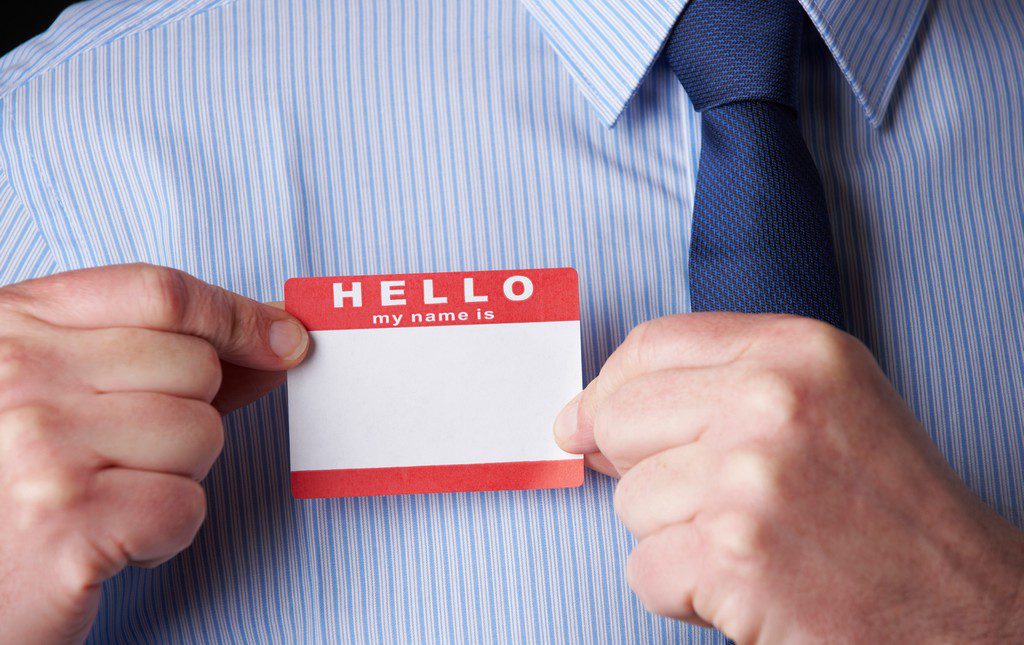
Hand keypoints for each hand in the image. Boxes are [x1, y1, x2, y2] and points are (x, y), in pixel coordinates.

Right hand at [0, 264, 308, 642]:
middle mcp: (22, 376)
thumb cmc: (13, 481)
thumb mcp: (60, 388)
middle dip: (189, 415)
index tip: (283, 340)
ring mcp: (42, 448)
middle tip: (121, 456)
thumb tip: (276, 337)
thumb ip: (160, 355)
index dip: (235, 315)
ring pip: (202, 434)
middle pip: (196, 367)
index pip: (161, 293)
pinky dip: (165, 533)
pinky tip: (108, 539)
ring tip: (108, 497)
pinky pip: (186, 505)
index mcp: (16, 326)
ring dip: (177, 476)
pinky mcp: (67, 524)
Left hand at [555, 314, 1023, 642]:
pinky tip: (744, 585)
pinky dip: (681, 591)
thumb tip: (585, 415)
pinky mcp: (735, 558)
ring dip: (672, 536)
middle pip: (619, 418)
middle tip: (701, 499)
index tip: (587, 421)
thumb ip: (717, 382)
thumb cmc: (887, 504)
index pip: (650, 345)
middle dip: (639, 468)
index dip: (608, 389)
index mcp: (795, 351)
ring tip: (750, 542)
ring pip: (630, 502)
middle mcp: (771, 402)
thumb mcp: (826, 400)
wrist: (965, 603)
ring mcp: (750, 479)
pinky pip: (644, 570)